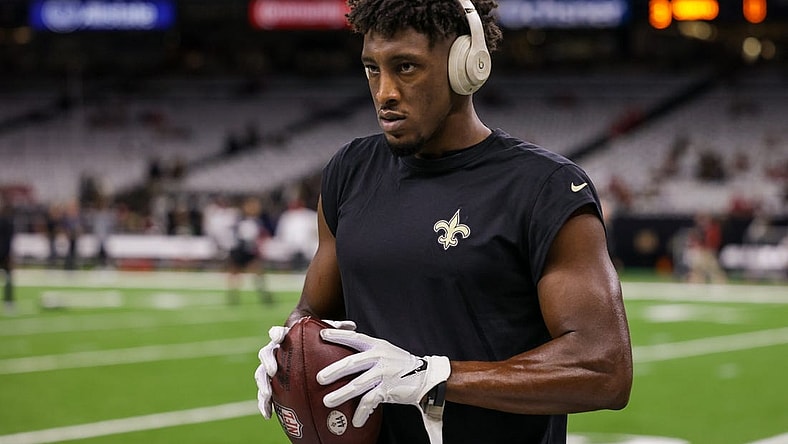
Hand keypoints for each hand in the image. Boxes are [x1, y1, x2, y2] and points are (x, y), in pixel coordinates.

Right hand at [254, 319, 355, 418]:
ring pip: (261, 375)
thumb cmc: (314, 335)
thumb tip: (352, 325)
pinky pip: (266, 393)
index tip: (279, 338)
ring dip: (262, 385)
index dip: (276, 334)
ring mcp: (271, 365)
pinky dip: (266, 404)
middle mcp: (274, 350)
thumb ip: (335, 328)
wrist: (302, 341)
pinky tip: (269, 415)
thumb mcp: (324, 330)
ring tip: (267, 396)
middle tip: (272, 371)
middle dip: (267, 362)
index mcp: (284, 337)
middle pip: (266, 354)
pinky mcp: (272, 381)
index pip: (277, 332)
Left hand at [316, 329, 450, 427]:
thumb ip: (367, 351)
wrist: (425, 377)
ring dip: (341, 394)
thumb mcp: (385, 350)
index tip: (322, 333)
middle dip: (334, 370)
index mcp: (377, 345)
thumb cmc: (400, 363)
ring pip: (358, 384)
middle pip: (352, 362)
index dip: (338, 335)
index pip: (355, 337)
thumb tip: (345, 355)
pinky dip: (361, 412)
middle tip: (319, 378)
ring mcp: (384, 373)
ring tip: (327, 401)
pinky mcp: (389, 389)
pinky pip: (370, 401)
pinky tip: (355, 420)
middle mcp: (379, 357)